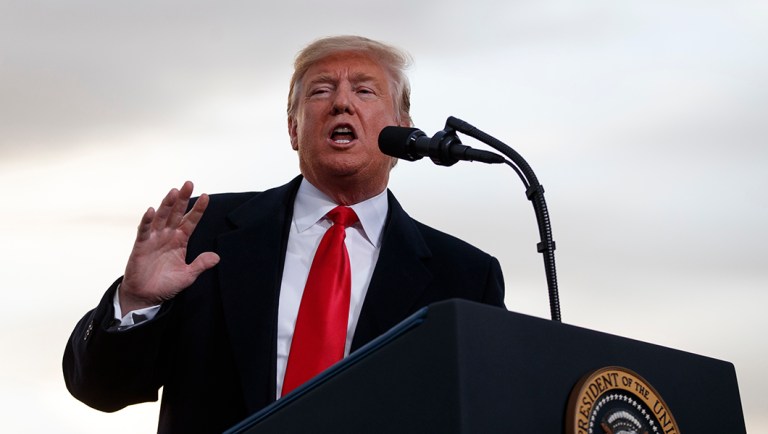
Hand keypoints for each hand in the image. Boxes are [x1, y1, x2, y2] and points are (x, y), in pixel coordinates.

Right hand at [118, 181, 219, 314]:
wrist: (146, 296)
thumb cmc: (166, 284)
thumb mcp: (188, 275)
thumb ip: (200, 265)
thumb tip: (217, 257)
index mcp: (181, 240)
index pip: (191, 221)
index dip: (198, 210)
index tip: (206, 197)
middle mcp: (168, 235)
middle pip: (176, 213)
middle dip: (183, 199)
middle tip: (189, 184)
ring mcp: (154, 238)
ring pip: (162, 217)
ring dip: (167, 204)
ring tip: (174, 192)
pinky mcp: (141, 245)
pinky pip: (144, 230)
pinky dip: (147, 220)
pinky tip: (152, 210)